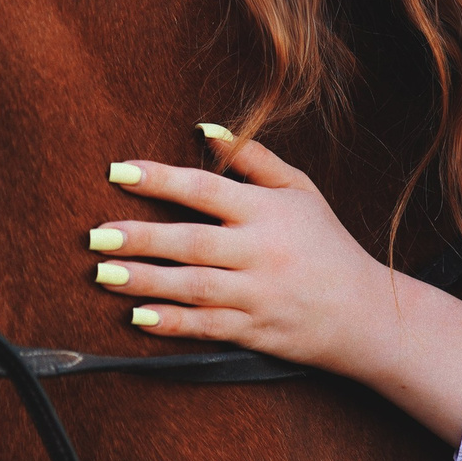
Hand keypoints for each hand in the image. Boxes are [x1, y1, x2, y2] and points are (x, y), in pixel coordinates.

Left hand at [90, 127, 461, 441]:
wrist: (366, 313)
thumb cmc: (327, 244)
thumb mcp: (301, 191)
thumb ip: (254, 160)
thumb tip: (207, 129)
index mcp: (268, 212)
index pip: (206, 188)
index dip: (161, 179)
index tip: (119, 171)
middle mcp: (262, 252)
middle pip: (192, 242)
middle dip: (141, 238)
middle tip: (95, 233)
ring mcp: (258, 295)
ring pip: (193, 287)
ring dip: (145, 281)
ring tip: (102, 272)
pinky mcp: (255, 331)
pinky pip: (207, 327)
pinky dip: (172, 323)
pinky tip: (138, 317)